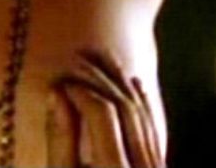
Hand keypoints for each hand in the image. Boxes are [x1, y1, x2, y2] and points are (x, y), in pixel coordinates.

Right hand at [46, 50, 165, 167]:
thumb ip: (61, 139)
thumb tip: (56, 93)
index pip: (102, 113)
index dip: (81, 92)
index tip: (61, 83)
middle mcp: (143, 165)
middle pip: (126, 108)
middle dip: (101, 79)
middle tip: (80, 59)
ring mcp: (156, 166)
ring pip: (143, 114)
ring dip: (122, 84)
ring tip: (103, 59)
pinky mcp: (159, 166)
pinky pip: (154, 128)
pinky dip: (142, 103)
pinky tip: (135, 84)